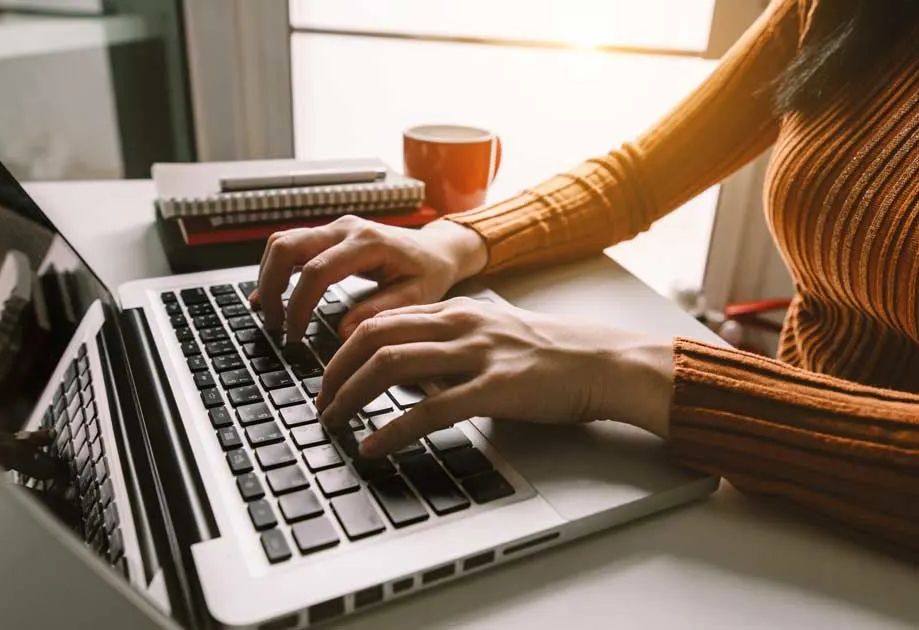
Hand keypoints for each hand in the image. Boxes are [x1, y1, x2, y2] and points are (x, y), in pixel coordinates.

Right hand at [253, 215, 487, 338]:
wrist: (437, 250)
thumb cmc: (429, 272)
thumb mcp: (417, 297)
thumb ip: (382, 311)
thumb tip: (345, 331)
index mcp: (369, 242)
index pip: (317, 270)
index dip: (299, 304)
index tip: (294, 334)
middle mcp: (346, 228)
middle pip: (287, 246)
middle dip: (271, 286)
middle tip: (274, 323)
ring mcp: (335, 228)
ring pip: (282, 242)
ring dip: (269, 277)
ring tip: (271, 313)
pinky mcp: (329, 234)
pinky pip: (291, 245)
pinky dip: (277, 269)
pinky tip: (271, 296)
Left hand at [318, 297, 673, 456]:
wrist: (600, 361)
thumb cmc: (549, 353)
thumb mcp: (490, 336)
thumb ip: (448, 348)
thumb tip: (411, 378)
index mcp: (455, 311)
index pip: (381, 319)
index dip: (343, 349)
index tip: (328, 376)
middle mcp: (458, 325)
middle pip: (373, 337)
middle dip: (335, 371)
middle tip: (321, 401)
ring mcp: (474, 354)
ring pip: (391, 366)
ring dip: (351, 396)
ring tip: (334, 422)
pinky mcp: (493, 388)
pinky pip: (429, 410)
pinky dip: (392, 430)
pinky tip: (374, 446)